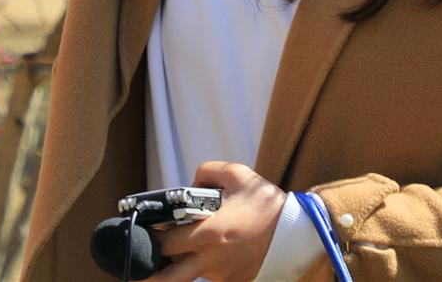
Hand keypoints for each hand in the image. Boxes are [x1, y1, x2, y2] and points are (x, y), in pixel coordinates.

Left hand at [149, 161, 284, 281]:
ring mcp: (221, 276)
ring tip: (174, 256)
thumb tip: (191, 181)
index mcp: (208, 234)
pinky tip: (205, 257)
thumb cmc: (267, 206)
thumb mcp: (238, 175)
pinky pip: (209, 279)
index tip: (145, 232)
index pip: (163, 244)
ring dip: (177, 269)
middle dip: (150, 271)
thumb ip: (208, 171)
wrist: (297, 233)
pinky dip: (202, 269)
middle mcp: (211, 260)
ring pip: (187, 278)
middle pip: (166, 279)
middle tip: (144, 260)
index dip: (148, 239)